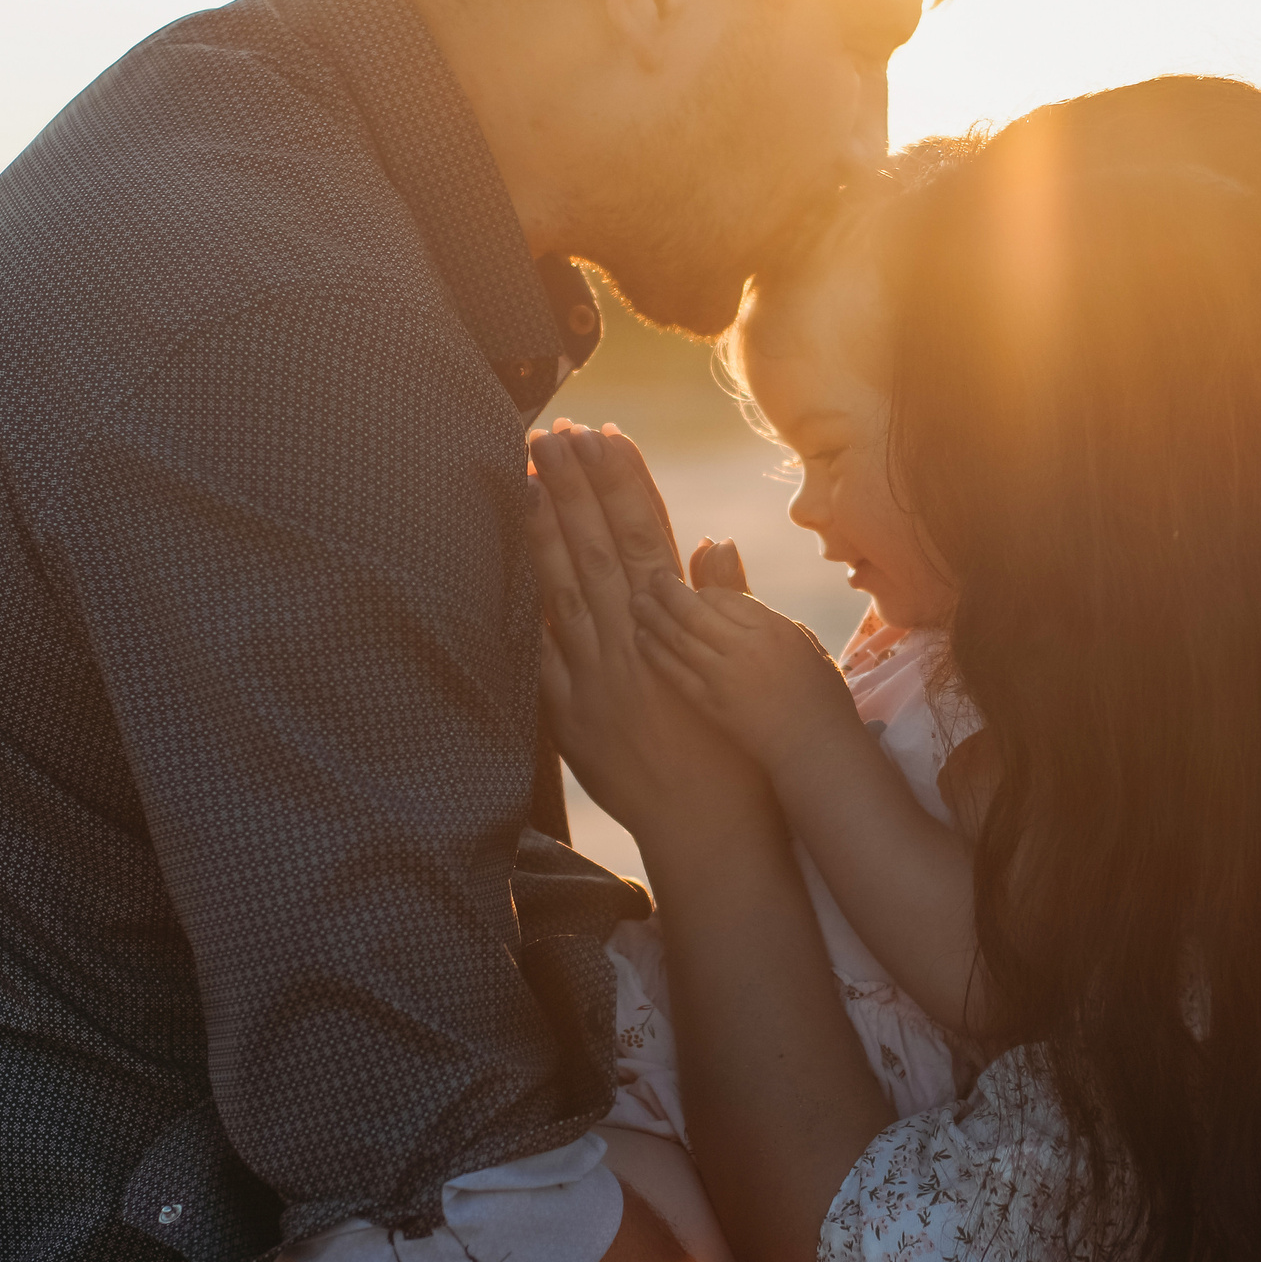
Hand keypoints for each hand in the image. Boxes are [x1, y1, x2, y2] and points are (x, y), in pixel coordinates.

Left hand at [526, 424, 767, 835]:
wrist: (712, 829)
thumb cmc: (742, 752)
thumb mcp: (751, 670)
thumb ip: (727, 604)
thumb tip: (713, 544)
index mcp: (681, 626)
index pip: (649, 534)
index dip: (624, 482)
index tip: (608, 436)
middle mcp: (636, 642)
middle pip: (599, 546)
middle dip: (575, 485)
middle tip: (555, 432)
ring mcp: (599, 676)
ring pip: (564, 585)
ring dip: (546, 525)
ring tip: (528, 474)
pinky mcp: (572, 714)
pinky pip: (540, 649)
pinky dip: (525, 600)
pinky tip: (509, 560)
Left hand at [629, 574, 867, 789]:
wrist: (818, 751)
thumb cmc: (820, 697)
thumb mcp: (804, 641)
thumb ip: (765, 611)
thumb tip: (736, 576)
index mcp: (774, 628)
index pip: (722, 595)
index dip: (700, 589)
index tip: (686, 587)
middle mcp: (748, 647)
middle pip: (695, 608)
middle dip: (667, 590)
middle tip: (650, 579)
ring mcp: (727, 677)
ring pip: (679, 636)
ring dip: (653, 616)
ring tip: (635, 602)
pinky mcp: (712, 705)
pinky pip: (675, 671)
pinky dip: (655, 651)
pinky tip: (640, 639)